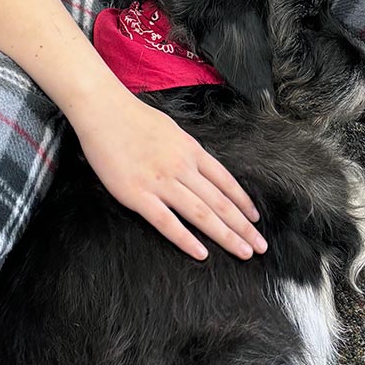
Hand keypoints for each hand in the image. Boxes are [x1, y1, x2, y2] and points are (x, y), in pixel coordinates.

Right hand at [72, 91, 266, 261]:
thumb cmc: (134, 118)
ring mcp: (160, 181)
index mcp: (191, 150)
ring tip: (243, 252)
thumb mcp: (172, 130)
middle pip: (219, 202)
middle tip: (260, 246)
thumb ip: (187, 151)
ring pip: (201, 214)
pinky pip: (166, 222)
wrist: (104, 111)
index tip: (254, 219)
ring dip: (225, 236)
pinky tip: (202, 254)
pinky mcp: (137, 195)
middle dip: (243, 226)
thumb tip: (201, 166)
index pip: (225, 181)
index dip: (242, 202)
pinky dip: (186, 240)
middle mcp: (182, 167)